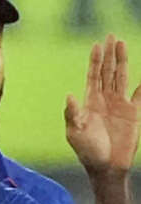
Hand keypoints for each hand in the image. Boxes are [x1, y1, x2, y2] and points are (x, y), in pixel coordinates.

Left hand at [65, 34, 140, 173]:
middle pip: (108, 72)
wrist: (106, 168)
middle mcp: (105, 100)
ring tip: (122, 44)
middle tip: (111, 36)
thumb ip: (72, 114)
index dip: (95, 60)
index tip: (97, 44)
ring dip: (122, 61)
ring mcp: (120, 106)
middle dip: (109, 54)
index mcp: (90, 102)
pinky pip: (140, 96)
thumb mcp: (75, 133)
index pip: (93, 76)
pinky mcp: (134, 114)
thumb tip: (69, 95)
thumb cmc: (87, 151)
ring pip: (122, 78)